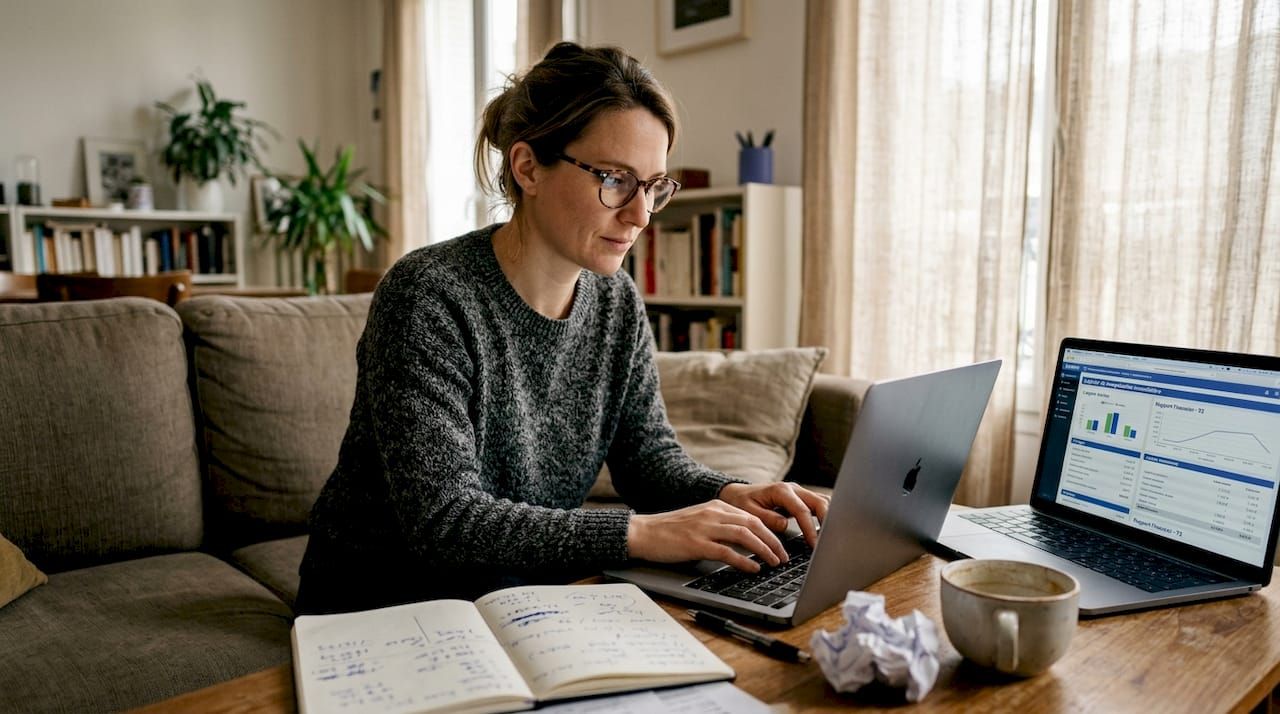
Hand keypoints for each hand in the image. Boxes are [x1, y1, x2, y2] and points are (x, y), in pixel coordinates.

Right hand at [627, 500, 787, 572]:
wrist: (643, 532)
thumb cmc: (671, 531)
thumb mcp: (701, 521)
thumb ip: (722, 526)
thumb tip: (747, 541)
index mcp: (716, 506)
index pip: (752, 516)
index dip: (771, 531)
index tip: (781, 545)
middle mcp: (713, 513)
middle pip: (753, 524)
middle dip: (773, 541)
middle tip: (784, 556)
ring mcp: (705, 528)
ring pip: (745, 535)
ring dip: (764, 550)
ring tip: (775, 562)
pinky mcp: (696, 544)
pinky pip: (727, 552)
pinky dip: (744, 561)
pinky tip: (753, 568)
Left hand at [717, 482, 829, 548]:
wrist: (737, 493)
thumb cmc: (742, 502)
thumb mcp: (749, 512)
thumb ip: (767, 518)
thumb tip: (784, 526)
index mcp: (781, 490)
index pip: (802, 510)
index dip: (810, 528)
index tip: (815, 544)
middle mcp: (793, 488)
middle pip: (819, 502)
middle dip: (828, 521)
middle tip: (830, 541)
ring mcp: (799, 492)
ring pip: (822, 501)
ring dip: (830, 517)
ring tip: (832, 537)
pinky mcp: (801, 498)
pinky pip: (819, 504)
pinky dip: (826, 515)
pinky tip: (828, 530)